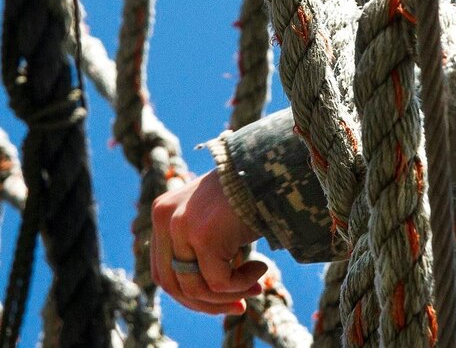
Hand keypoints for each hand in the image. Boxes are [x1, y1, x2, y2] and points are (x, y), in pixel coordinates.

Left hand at [151, 169, 267, 314]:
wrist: (272, 169)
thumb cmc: (251, 192)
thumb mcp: (216, 218)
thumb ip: (200, 246)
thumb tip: (207, 294)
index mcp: (163, 213)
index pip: (164, 270)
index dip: (191, 294)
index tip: (224, 301)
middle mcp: (164, 218)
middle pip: (174, 284)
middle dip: (208, 303)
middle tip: (240, 307)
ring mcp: (181, 226)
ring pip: (196, 287)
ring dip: (230, 295)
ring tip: (257, 285)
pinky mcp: (203, 236)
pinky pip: (218, 281)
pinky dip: (242, 284)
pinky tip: (261, 267)